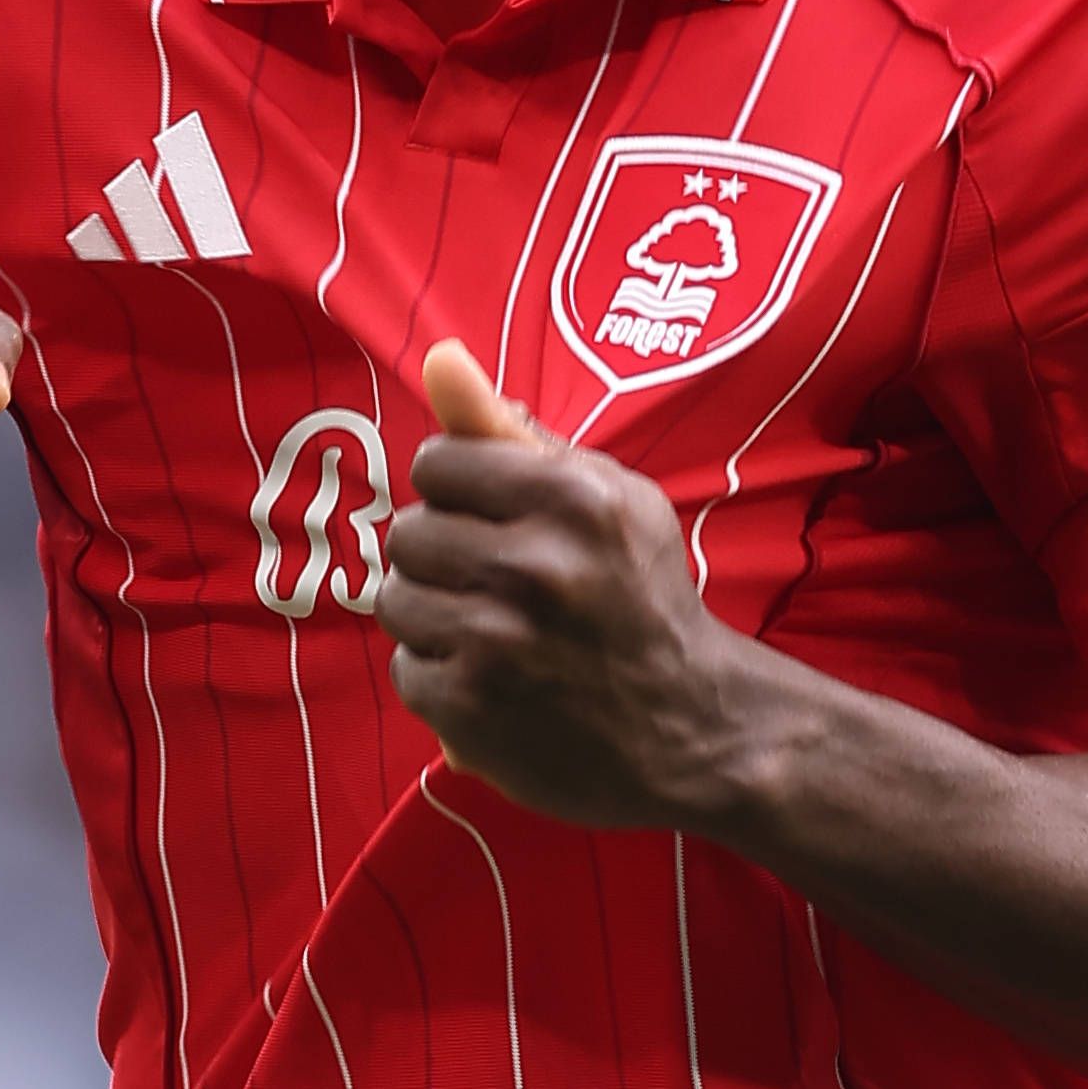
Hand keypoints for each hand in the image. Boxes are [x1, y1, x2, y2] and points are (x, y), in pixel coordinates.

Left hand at [378, 338, 757, 830]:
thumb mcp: (608, 499)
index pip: (438, 463)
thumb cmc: (641, 599)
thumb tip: (438, 359)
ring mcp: (496, 641)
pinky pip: (405, 667)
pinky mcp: (470, 708)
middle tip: (502, 587)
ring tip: (493, 632)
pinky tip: (493, 680)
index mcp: (572, 498)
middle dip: (446, 557)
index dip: (461, 494)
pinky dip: (440, 677)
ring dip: (433, 615)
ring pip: (395, 597)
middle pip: (409, 532)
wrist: (691, 728)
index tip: (497, 523)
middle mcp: (533, 566)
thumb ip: (513, 431)